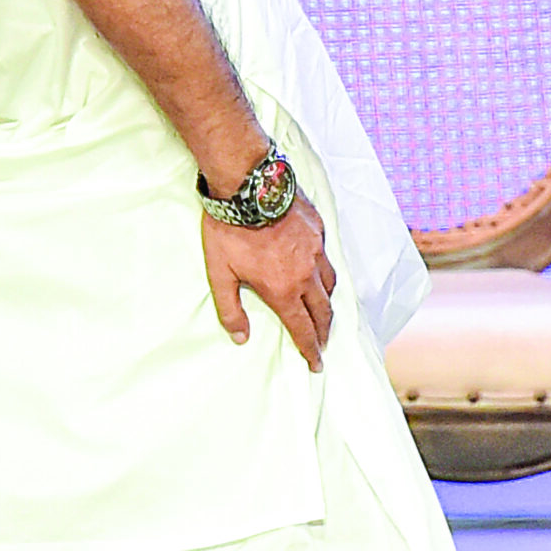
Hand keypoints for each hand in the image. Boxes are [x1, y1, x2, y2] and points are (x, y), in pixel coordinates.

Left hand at [203, 194, 335, 371]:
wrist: (248, 187)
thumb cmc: (229, 230)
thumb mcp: (220, 274)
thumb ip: (230, 308)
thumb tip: (240, 337)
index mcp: (283, 289)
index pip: (302, 328)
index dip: (310, 349)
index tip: (316, 363)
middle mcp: (306, 274)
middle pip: (323, 311)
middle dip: (324, 332)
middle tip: (323, 344)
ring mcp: (316, 251)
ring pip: (330, 285)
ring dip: (328, 303)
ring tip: (324, 312)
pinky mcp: (318, 231)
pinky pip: (327, 258)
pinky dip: (325, 272)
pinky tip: (319, 271)